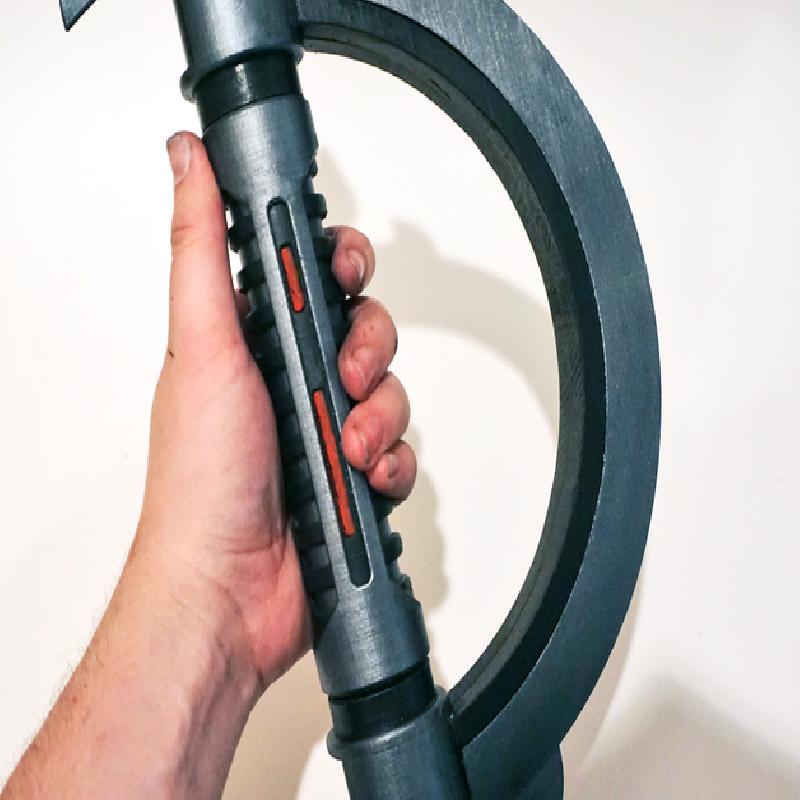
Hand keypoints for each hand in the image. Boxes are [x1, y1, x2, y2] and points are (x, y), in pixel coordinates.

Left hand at [136, 132, 416, 689]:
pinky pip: (402, 449)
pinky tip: (362, 478)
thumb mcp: (201, 344)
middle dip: (369, 347)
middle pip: (365, 328)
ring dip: (379, 415)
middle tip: (344, 373)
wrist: (228, 589)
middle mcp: (291, 380)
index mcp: (252, 342)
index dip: (340, 264)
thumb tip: (185, 160)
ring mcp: (325, 428)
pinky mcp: (354, 474)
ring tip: (345, 445)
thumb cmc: (201, 481)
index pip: (312, 276)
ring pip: (391, 390)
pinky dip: (392, 462)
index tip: (345, 271)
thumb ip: (202, 247)